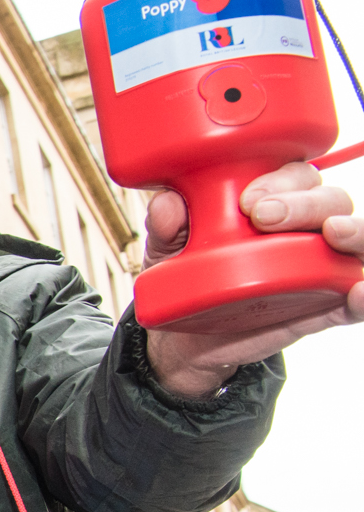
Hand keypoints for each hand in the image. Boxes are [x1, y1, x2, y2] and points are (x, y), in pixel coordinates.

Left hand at [142, 162, 363, 396]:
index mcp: (273, 201)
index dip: (280, 180)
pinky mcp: (325, 304)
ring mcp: (319, 265)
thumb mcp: (168, 251)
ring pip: (356, 237)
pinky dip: (362, 294)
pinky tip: (358, 291)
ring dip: (355, 231)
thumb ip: (168, 227)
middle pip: (330, 200)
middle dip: (306, 203)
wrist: (186, 336)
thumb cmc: (186, 277)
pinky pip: (355, 297)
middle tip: (266, 216)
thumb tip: (167, 204)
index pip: (295, 175)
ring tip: (334, 232)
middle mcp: (304, 228)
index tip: (248, 201)